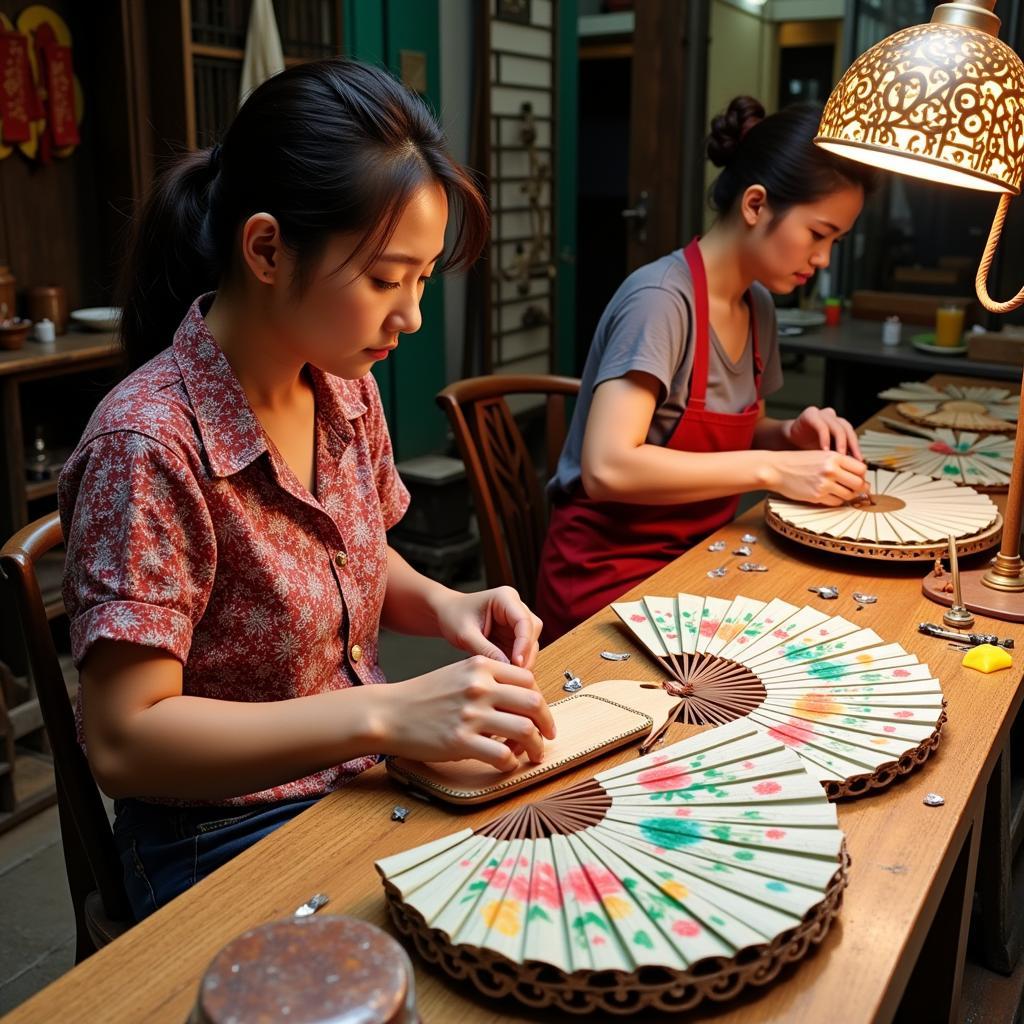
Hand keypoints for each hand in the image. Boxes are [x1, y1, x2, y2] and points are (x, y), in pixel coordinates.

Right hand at [375, 656, 555, 770]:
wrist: (389, 712)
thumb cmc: (423, 696)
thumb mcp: (458, 674)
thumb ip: (488, 681)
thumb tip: (520, 701)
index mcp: (480, 666)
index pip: (528, 679)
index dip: (539, 699)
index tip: (540, 715)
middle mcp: (479, 686)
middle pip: (534, 703)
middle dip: (546, 724)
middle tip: (547, 737)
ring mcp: (471, 714)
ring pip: (525, 730)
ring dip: (535, 746)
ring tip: (532, 754)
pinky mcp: (461, 741)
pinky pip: (502, 755)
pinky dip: (511, 763)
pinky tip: (506, 763)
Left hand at [435, 586, 542, 669]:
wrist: (446, 614)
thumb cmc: (453, 617)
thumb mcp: (465, 634)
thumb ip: (486, 650)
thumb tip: (507, 669)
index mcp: (505, 597)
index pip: (523, 621)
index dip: (524, 643)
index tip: (517, 663)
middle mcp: (515, 606)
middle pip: (532, 630)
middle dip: (526, 653)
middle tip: (516, 674)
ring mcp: (515, 619)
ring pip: (531, 641)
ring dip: (524, 658)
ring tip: (511, 676)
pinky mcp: (513, 633)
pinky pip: (522, 649)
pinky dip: (518, 661)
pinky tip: (508, 672)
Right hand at [767, 449, 867, 506]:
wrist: (776, 469)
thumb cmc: (797, 462)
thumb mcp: (820, 455)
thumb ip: (839, 463)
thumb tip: (859, 476)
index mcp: (834, 457)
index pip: (861, 469)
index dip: (862, 475)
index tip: (859, 478)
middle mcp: (831, 470)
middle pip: (859, 484)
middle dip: (860, 488)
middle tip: (856, 489)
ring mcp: (824, 484)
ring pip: (849, 495)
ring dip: (848, 496)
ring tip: (841, 492)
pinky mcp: (816, 496)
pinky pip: (836, 502)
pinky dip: (836, 500)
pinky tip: (829, 495)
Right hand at [783, 406, 861, 459]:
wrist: (786, 443)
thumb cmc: (806, 450)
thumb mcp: (826, 455)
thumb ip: (840, 458)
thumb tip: (856, 471)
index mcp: (839, 426)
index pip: (853, 437)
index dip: (858, 450)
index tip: (860, 463)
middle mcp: (832, 418)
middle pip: (848, 431)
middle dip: (852, 447)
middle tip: (854, 460)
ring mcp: (822, 415)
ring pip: (838, 427)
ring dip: (841, 443)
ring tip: (840, 456)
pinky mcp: (810, 415)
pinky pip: (822, 427)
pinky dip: (825, 439)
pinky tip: (824, 450)